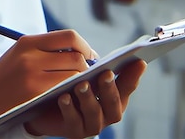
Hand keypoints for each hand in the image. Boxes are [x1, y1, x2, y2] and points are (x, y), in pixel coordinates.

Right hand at [0, 30, 98, 136]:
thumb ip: (44, 50)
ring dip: (83, 79)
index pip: (68, 36)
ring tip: (81, 85)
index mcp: (28, 42)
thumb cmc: (2, 78)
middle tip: (90, 73)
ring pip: (75, 73)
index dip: (84, 46)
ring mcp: (34, 74)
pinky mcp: (36, 92)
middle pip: (76, 55)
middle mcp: (31, 54)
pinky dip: (74, 90)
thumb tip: (77, 52)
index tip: (88, 55)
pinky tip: (72, 95)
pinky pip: (66, 88)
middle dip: (88, 65)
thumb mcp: (19, 55)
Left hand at [25, 59, 145, 137]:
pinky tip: (63, 97)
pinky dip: (70, 109)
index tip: (140, 61)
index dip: (133, 76)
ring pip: (94, 113)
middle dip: (110, 88)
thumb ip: (90, 65)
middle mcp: (106, 113)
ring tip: (81, 84)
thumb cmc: (67, 83)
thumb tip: (94, 53)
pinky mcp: (72, 130)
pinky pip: (73, 121)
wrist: (44, 105)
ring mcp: (90, 124)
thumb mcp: (80, 71)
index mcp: (111, 97)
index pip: (126, 87)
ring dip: (89, 98)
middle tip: (105, 73)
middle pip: (113, 104)